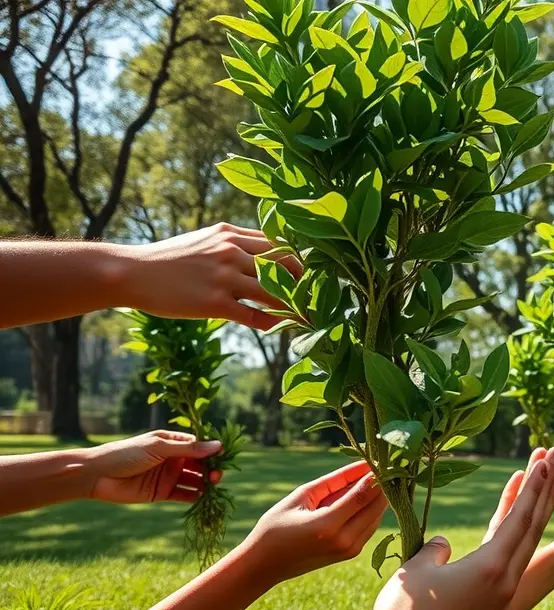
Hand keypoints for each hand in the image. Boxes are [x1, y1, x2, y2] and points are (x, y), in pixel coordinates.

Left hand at [87, 431, 224, 504]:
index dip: (212, 450)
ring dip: (206, 482)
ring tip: (212, 484)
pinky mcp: (163, 492)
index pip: (199, 445)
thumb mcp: (158, 447)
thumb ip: (188, 449)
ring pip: (195, 479)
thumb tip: (218, 446)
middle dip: (211, 468)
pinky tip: (203, 497)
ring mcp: (168, 476)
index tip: (224, 455)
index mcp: (171, 443)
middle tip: (217, 475)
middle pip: (200, 463)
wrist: (98, 476)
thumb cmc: (126, 454)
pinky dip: (195, 496)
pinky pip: (184, 495)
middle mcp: (173, 459)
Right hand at [121, 223, 301, 330]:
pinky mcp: (214, 303)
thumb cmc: (171, 258)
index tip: (312, 273)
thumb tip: (265, 249)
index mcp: (231, 235)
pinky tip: (283, 328)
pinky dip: (274, 324)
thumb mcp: (206, 238)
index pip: (280, 243)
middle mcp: (232, 252)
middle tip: (317, 297)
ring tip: (308, 317)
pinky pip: (255, 316)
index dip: (300, 260)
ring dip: (294, 306)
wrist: (134, 272)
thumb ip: (235, 241)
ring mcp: (224, 278)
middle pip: (284, 266)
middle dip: (305, 282)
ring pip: (274, 293)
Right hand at [240, 460, 386, 583]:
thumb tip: (364, 465)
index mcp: (326, 526)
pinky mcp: (352, 553)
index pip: (362, 496)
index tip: (382, 458)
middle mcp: (343, 541)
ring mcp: (350, 550)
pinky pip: (370, 525)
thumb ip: (336, 481)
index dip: (376, 475)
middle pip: (376, 506)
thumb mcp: (303, 496)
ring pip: (377, 516)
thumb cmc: (276, 525)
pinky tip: (366, 492)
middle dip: (384, 484)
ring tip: (375, 473)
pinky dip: (371, 508)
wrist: (265, 564)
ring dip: (379, 495)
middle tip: (384, 463)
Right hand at [371, 454, 553, 609]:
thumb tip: (444, 548)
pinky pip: (508, 564)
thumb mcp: (418, 570)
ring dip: (537, 511)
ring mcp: (501, 597)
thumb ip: (435, 551)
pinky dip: (513, 540)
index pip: (520, 517)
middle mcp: (505, 580)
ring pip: (525, 545)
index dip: (534, 486)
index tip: (546, 461)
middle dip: (546, 489)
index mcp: (492, 566)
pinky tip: (506, 529)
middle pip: (533, 527)